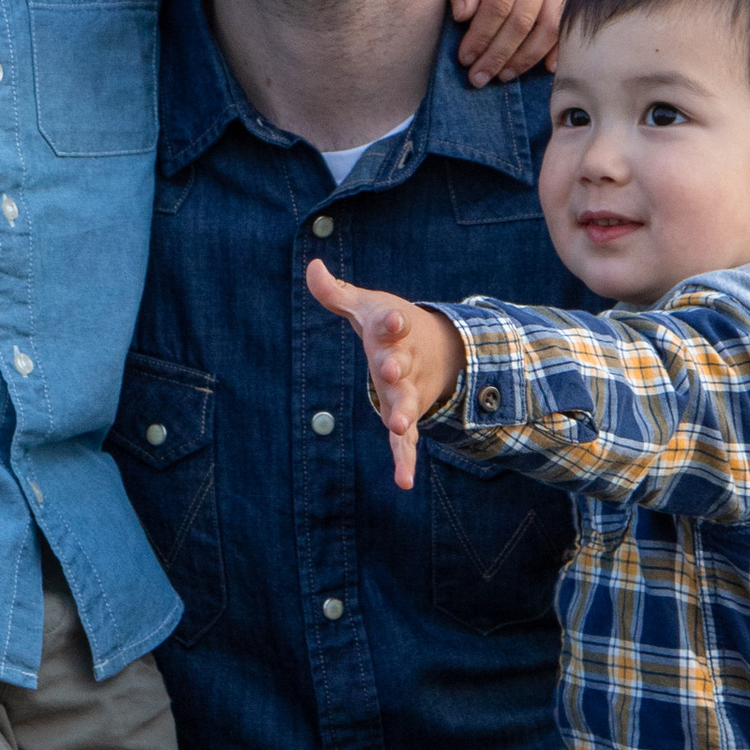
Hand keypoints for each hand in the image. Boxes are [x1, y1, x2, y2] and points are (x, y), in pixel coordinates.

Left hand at [307, 255, 463, 489]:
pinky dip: (405, 460)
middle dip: (396, 367)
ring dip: (403, 414)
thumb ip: (336, 292)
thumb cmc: (389, 325)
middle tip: (392, 370)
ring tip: (399, 427)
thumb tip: (312, 267)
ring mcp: (408, 390)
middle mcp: (404, 361)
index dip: (392, 321)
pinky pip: (408, 442)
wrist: (437, 349)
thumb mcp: (366, 305)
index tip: (394, 318)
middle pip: (400, 364)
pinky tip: (404, 482)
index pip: (392, 322)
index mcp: (393, 330)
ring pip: (406, 403)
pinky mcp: (407, 415)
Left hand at [450, 0, 573, 84]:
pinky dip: (559, 47)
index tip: (463, 59)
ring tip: (501, 76)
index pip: (498, 7)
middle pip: (524, 22)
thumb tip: (463, 17)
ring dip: (525, 58)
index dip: (480, 38)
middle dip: (499, 55)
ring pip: (550, 27)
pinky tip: (545, 69)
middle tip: (478, 79)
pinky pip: (568, 19)